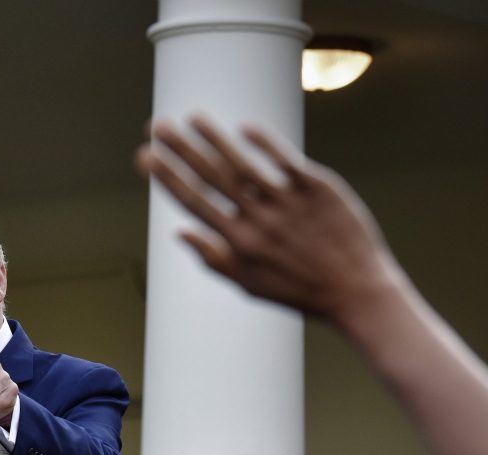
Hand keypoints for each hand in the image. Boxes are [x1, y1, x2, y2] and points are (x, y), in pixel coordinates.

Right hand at [136, 116, 399, 324]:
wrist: (356, 290)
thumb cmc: (298, 290)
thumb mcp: (249, 285)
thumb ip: (213, 258)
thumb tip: (178, 233)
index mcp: (237, 243)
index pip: (192, 202)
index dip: (166, 177)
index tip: (145, 156)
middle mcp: (257, 220)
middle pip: (211, 177)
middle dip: (180, 149)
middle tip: (157, 125)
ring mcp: (287, 202)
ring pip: (243, 163)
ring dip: (214, 139)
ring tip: (192, 117)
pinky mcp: (317, 188)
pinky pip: (284, 160)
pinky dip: (263, 143)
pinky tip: (243, 128)